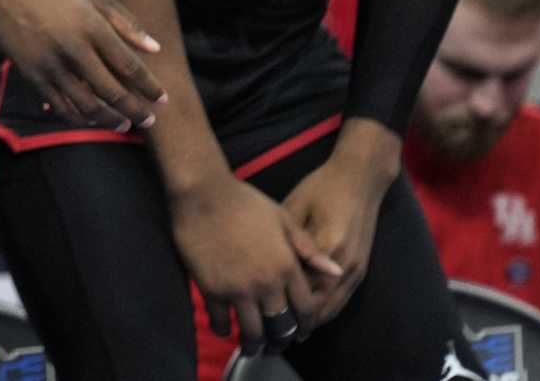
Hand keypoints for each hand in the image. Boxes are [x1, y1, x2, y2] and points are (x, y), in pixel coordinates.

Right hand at [0, 0, 164, 128]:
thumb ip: (126, 23)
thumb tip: (155, 49)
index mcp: (92, 26)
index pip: (129, 66)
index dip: (149, 87)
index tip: (162, 100)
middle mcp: (73, 48)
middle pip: (112, 92)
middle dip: (135, 111)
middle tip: (149, 122)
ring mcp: (51, 64)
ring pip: (86, 106)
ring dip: (109, 121)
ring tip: (122, 126)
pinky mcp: (32, 74)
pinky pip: (59, 106)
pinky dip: (78, 117)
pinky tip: (91, 119)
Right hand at [170, 175, 340, 348]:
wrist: (203, 193)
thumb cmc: (245, 202)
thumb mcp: (284, 220)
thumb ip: (309, 250)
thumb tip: (336, 273)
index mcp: (286, 266)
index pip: (305, 308)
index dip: (305, 323)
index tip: (300, 328)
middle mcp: (266, 283)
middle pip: (281, 326)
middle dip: (282, 338)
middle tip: (277, 342)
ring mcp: (238, 289)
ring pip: (253, 331)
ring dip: (254, 342)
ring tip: (252, 345)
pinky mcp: (211, 290)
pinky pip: (220, 321)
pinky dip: (223, 329)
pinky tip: (225, 328)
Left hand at [279, 157, 386, 327]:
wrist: (360, 178)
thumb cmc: (322, 187)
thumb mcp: (294, 207)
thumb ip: (284, 240)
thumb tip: (263, 264)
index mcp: (325, 245)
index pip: (299, 287)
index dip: (279, 302)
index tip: (257, 312)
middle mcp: (343, 264)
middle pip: (317, 306)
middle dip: (294, 322)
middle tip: (269, 332)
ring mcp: (356, 269)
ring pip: (331, 308)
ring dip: (310, 322)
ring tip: (285, 333)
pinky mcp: (361, 269)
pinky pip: (342, 300)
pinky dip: (324, 312)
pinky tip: (307, 317)